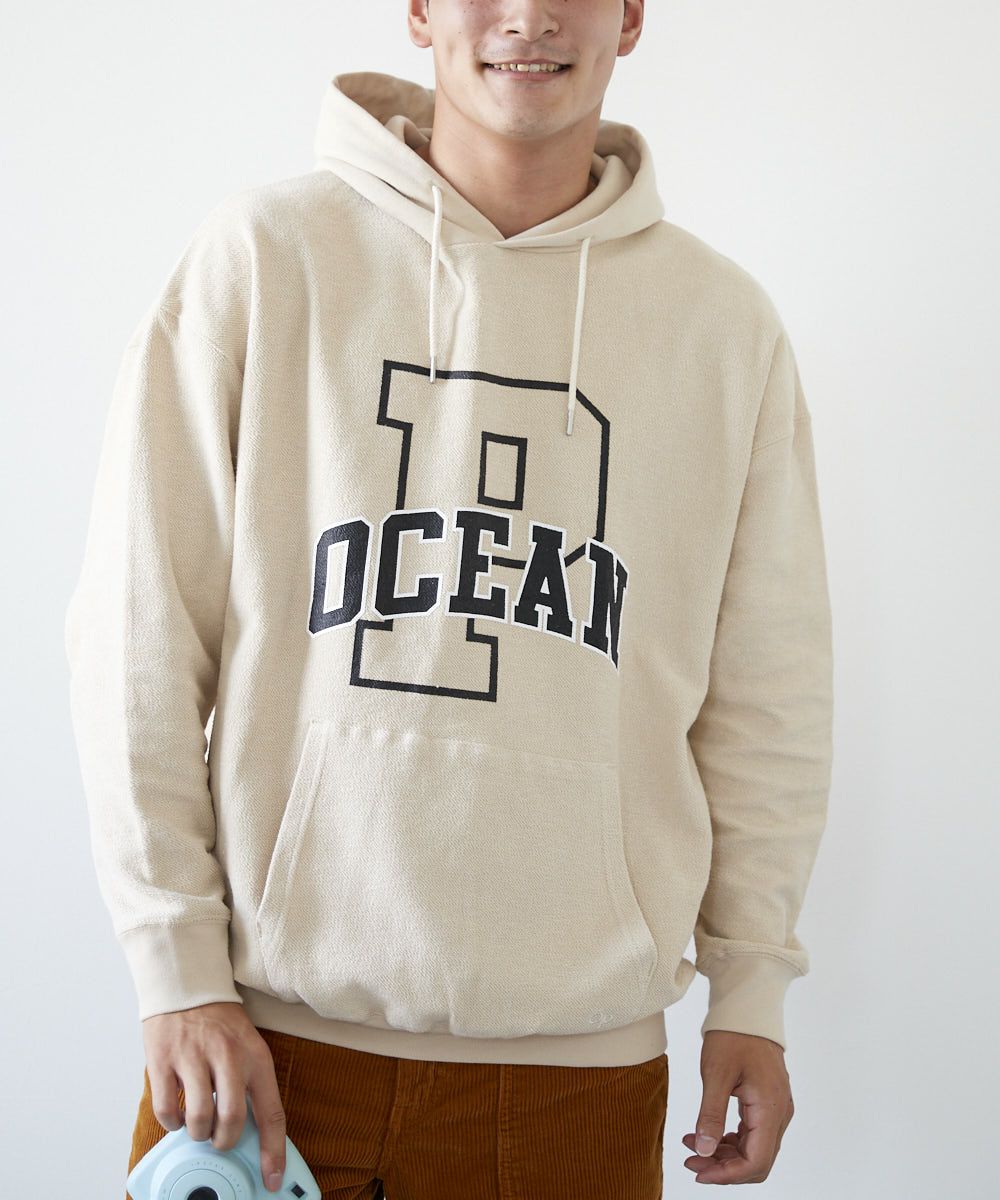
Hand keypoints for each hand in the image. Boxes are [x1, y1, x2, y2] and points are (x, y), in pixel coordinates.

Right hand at [141, 1001, 287, 1193]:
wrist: (188, 986)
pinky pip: (166, 1108)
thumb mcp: (247, 1047)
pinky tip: (176, 1114)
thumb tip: (252, 1134)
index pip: (271, 1111)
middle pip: (232, 1120)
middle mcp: (228, 1056)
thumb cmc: (220, 1024)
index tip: (273, 1178)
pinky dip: (171, 1122)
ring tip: (198, 1125)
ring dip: (198, 1133)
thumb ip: (250, 1084)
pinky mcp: (163, 1060)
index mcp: (256, 1056)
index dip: (273, 1150)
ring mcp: (194, 1058)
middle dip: (224, 1141)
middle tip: (219, 1138)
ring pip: (199, 1118)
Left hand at [681, 1029, 793, 1183]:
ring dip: (725, 1155)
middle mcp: (779, 1114)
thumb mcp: (715, 1074)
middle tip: (691, 1160)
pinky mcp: (768, 1103)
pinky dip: (730, 1140)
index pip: (755, 1162)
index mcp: (770, 1108)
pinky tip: (706, 1134)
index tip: (698, 1170)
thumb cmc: (732, 1036)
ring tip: (692, 1146)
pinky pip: (752, 1134)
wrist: (747, 1010)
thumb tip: (705, 1151)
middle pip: (757, 1161)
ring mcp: (776, 1109)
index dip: (727, 1175)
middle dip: (723, 1168)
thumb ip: (711, 1115)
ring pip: (754, 1150)